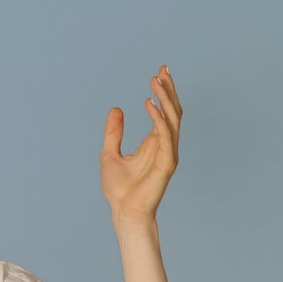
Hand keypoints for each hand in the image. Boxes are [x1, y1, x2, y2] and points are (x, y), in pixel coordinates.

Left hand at [101, 65, 180, 228]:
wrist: (123, 212)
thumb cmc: (119, 190)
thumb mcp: (109, 154)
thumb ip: (114, 132)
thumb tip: (116, 109)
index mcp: (154, 142)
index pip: (164, 111)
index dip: (164, 91)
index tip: (159, 71)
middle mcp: (165, 145)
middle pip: (173, 110)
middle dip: (169, 89)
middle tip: (162, 69)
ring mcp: (168, 153)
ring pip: (173, 118)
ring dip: (165, 98)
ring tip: (155, 80)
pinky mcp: (167, 162)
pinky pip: (165, 134)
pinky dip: (159, 118)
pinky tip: (149, 103)